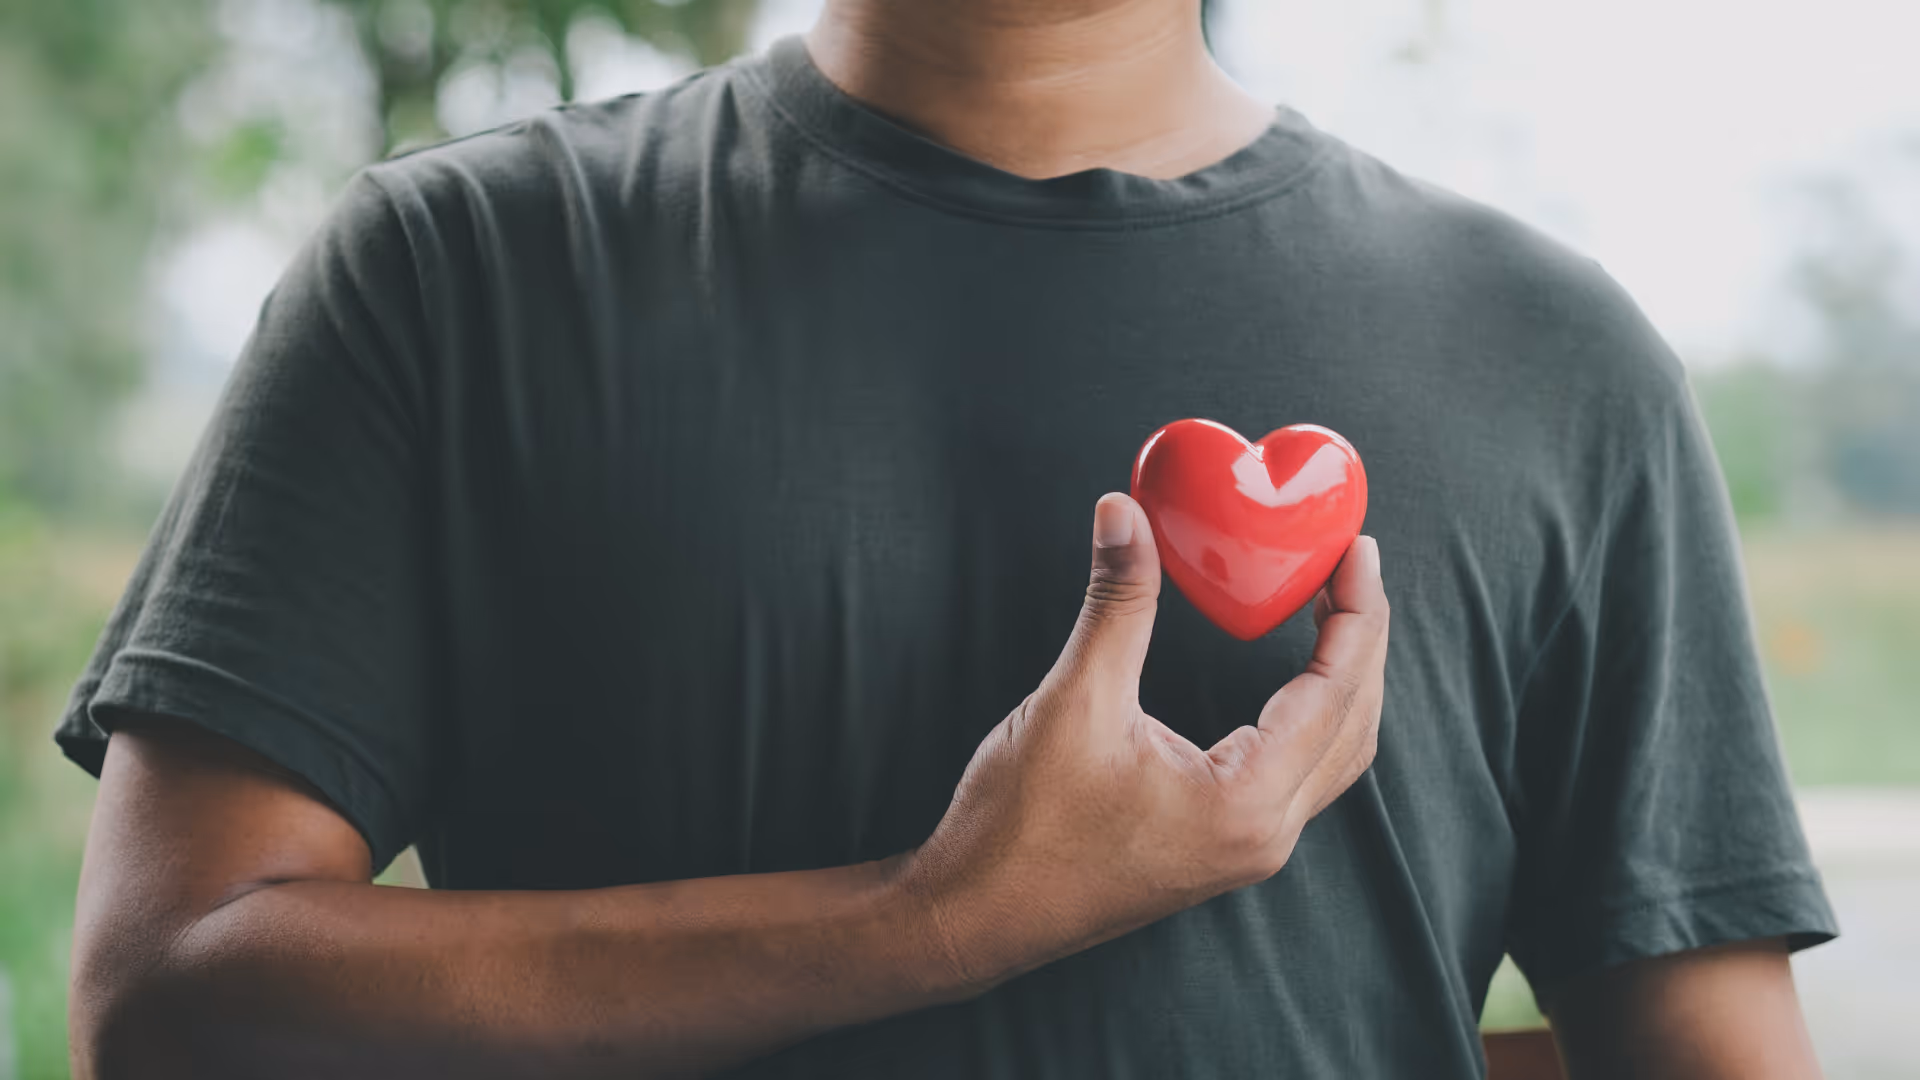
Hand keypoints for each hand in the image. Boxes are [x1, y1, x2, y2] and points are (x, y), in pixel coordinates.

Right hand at [896, 492, 1388, 991]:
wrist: (975, 916)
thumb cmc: (1020, 828)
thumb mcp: (1074, 701)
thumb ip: (1116, 604)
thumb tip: (1124, 512)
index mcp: (1246, 803)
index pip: (1336, 691)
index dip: (1355, 611)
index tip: (1356, 549)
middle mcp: (1264, 835)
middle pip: (1355, 724)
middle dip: (1362, 639)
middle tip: (1351, 564)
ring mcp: (1246, 850)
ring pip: (1335, 757)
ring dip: (1345, 682)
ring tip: (1332, 610)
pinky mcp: (1221, 849)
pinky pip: (1300, 776)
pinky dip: (1312, 716)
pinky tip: (1290, 678)